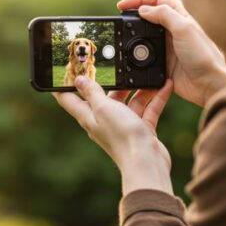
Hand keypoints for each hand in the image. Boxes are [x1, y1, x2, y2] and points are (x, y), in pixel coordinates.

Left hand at [53, 76, 174, 195]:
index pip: (68, 100)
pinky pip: (147, 108)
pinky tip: (165, 85)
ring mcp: (123, 124)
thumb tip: (79, 80)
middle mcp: (103, 120)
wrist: (146, 162)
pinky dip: (155, 98)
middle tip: (115, 63)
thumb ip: (92, 93)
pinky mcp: (140, 128)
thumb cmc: (121, 137)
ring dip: (139, 88)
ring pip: (129, 100)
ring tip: (147, 73)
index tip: (60, 71)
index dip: (61, 86)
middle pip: (103, 96)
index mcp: (88, 116)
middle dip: (111, 81)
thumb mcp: (103, 108)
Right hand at [118, 0, 225, 106]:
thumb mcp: (184, 29)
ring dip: (132, 35)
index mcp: (179, 16)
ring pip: (143, 35)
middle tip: (119, 20)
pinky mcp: (161, 62)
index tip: (121, 6)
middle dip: (132, 15)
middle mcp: (172, 29)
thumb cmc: (203, 56)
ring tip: (121, 37)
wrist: (208, 85)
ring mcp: (166, 46)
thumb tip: (143, 9)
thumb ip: (164, 15)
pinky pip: (143, 55)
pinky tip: (129, 55)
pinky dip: (135, 53)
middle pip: (147, 15)